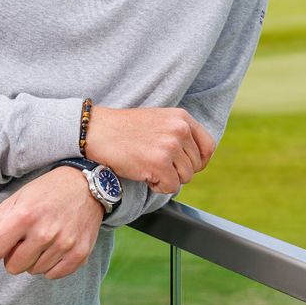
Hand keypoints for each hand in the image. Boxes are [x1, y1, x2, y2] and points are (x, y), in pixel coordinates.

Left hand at [0, 167, 102, 278]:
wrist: (87, 185)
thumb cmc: (46, 191)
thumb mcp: (15, 202)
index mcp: (24, 216)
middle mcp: (44, 232)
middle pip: (13, 267)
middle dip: (13, 256)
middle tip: (23, 239)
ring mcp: (64, 243)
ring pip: (34, 271)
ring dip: (33, 259)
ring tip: (41, 239)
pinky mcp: (80, 253)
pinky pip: (53, 275)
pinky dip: (50, 265)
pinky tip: (54, 247)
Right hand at [86, 107, 216, 193]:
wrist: (97, 131)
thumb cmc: (124, 129)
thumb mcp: (159, 121)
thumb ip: (178, 133)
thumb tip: (196, 158)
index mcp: (182, 117)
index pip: (208, 146)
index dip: (199, 162)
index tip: (185, 167)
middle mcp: (180, 129)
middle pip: (195, 166)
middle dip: (178, 171)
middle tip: (156, 165)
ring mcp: (171, 146)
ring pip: (184, 178)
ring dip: (167, 179)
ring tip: (148, 167)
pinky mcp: (160, 163)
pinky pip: (171, 187)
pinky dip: (158, 187)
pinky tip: (144, 175)